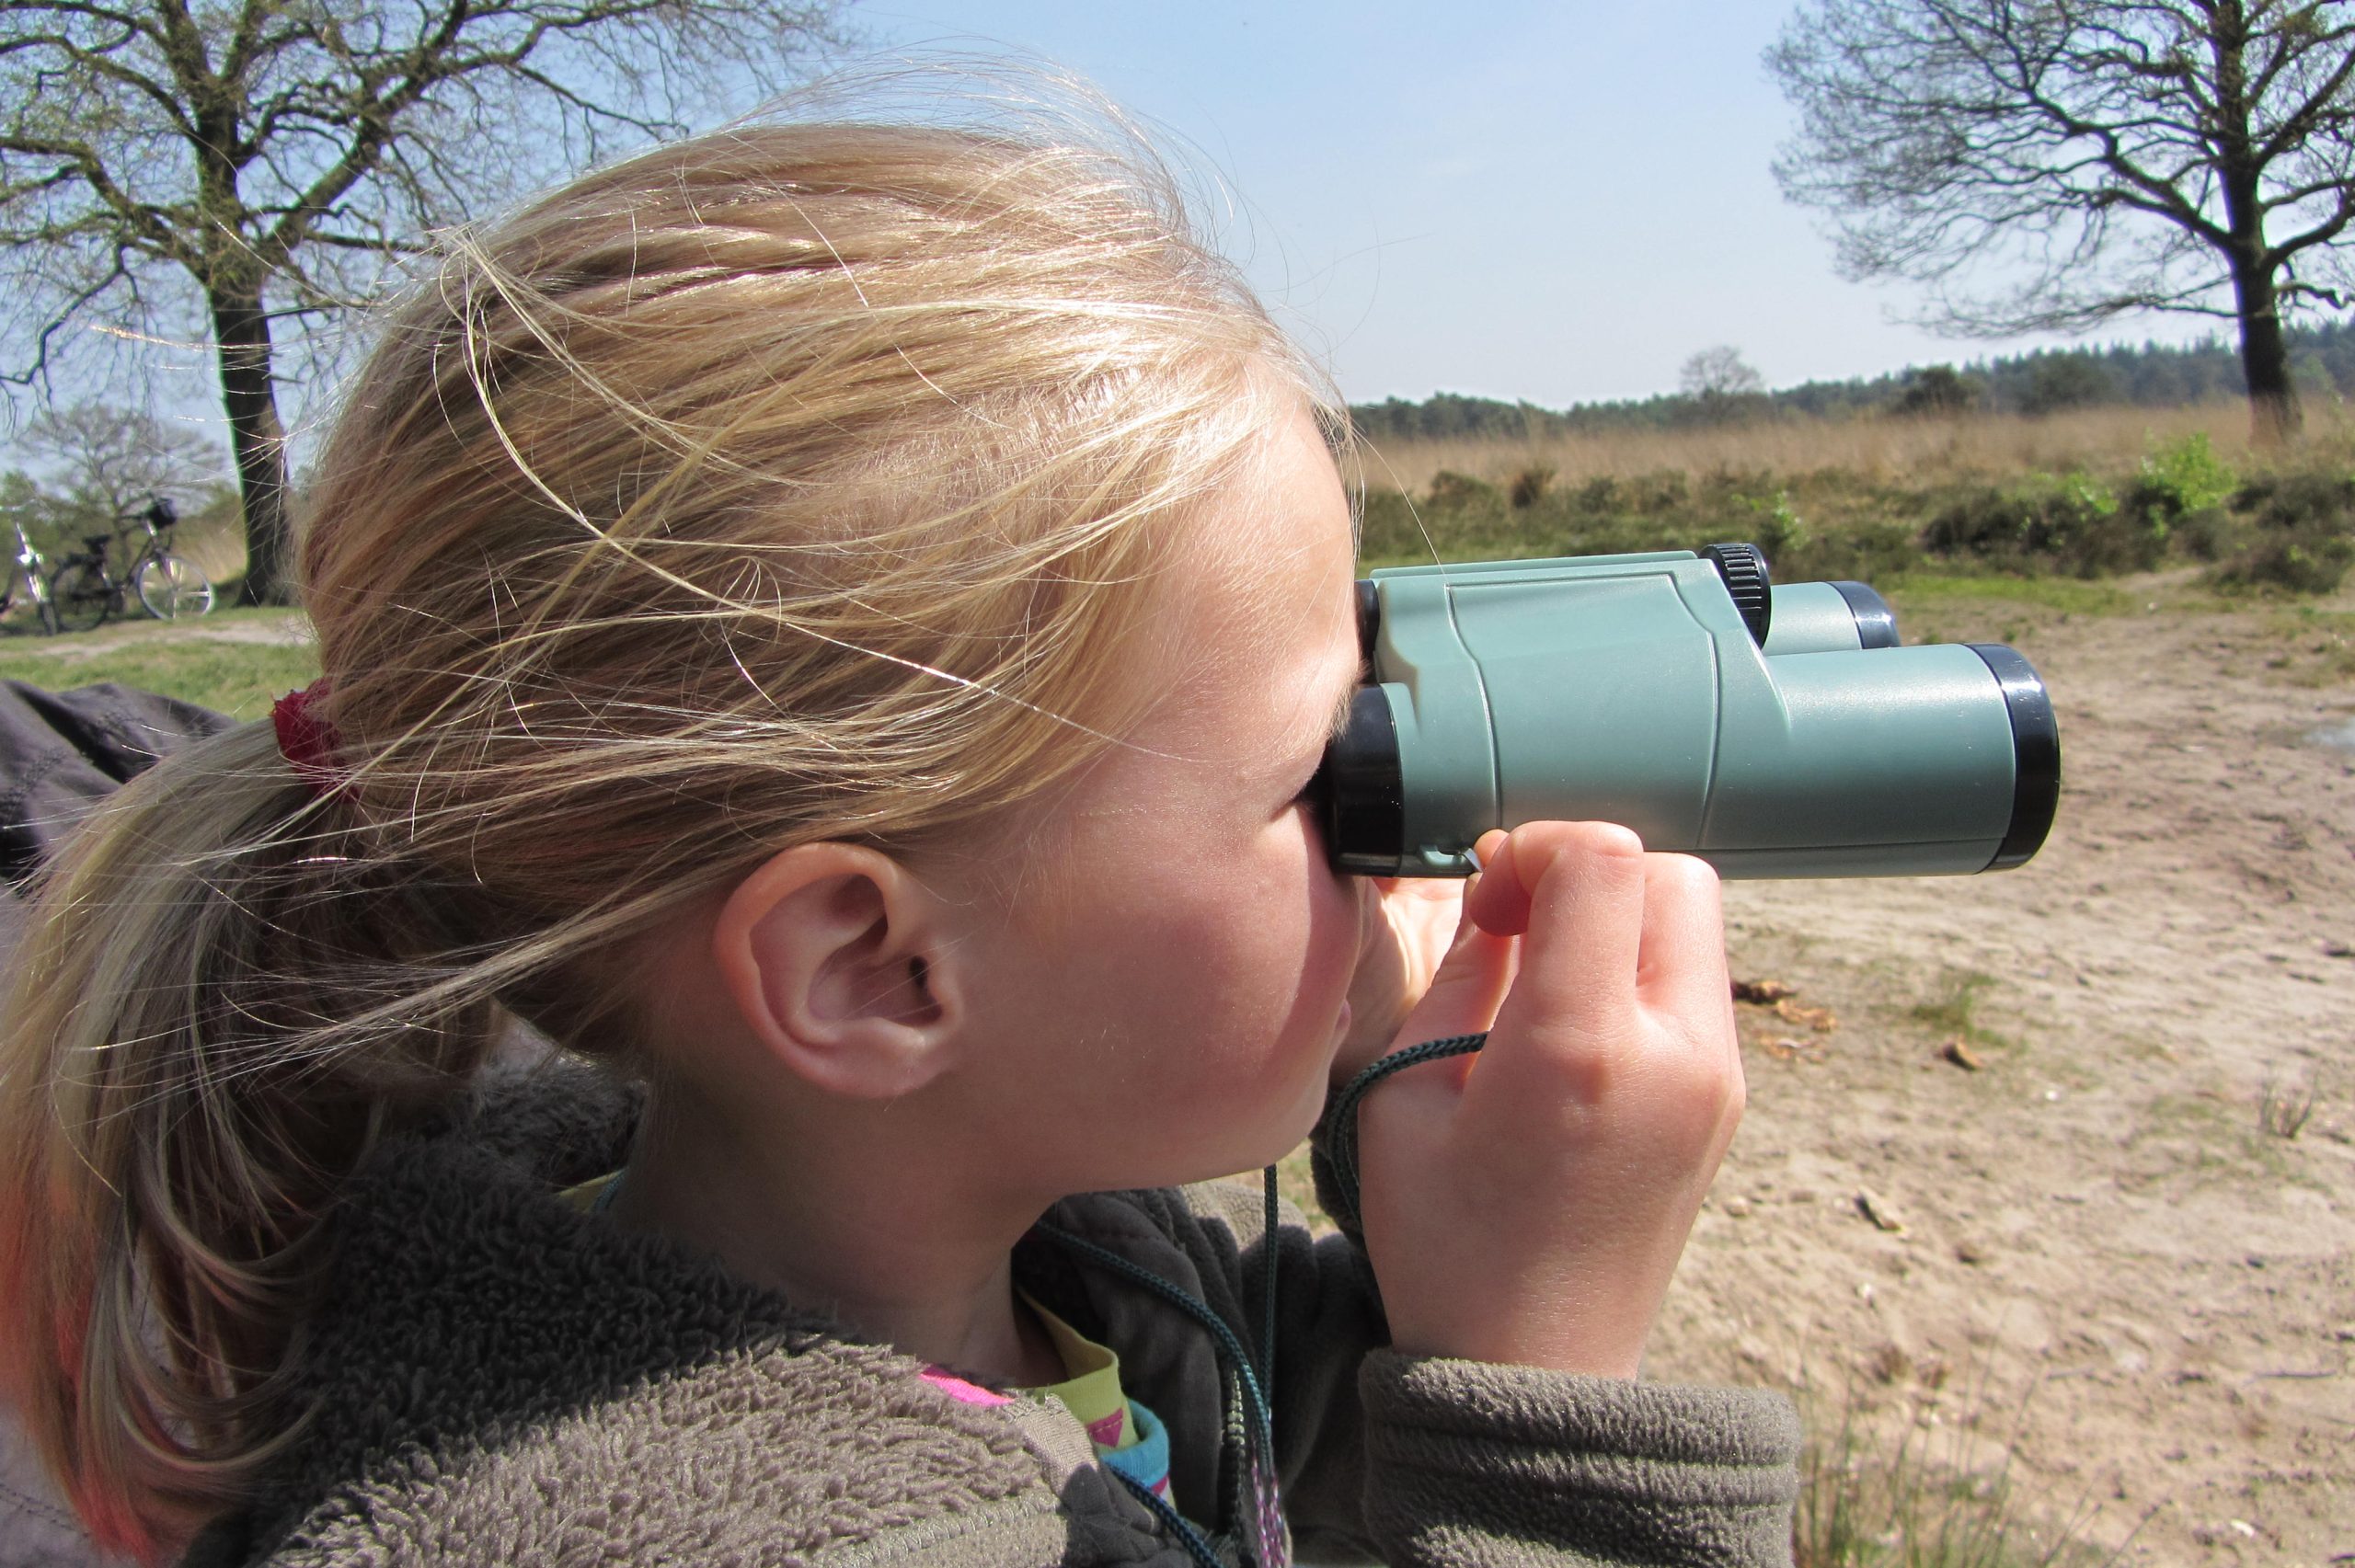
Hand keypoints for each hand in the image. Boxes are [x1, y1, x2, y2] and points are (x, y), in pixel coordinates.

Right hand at [1350, 822, 1741, 1378]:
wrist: (1535, 1371)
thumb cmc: (1447, 1246)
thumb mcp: (1406, 1099)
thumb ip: (1459, 977)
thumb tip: (1494, 900)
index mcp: (1580, 1048)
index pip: (1605, 861)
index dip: (1536, 847)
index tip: (1486, 897)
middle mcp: (1673, 1054)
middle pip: (1671, 872)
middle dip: (1587, 872)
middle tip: (1517, 923)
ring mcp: (1718, 1080)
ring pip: (1696, 919)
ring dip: (1620, 917)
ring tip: (1545, 975)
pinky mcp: (1727, 1100)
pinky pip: (1699, 982)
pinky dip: (1643, 966)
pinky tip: (1576, 1019)